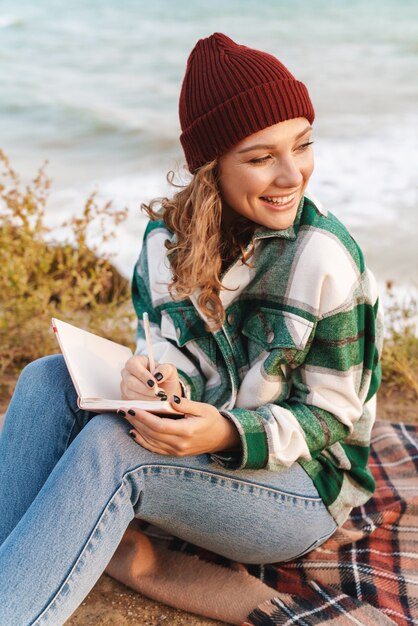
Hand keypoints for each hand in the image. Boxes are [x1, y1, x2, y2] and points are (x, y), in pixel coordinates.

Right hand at [120, 355, 181, 401]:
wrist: (166, 392)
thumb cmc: (165, 378)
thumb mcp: (170, 370)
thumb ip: (165, 369)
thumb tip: (157, 375)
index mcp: (136, 362)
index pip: (132, 365)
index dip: (142, 375)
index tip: (154, 384)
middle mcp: (127, 373)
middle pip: (130, 382)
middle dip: (145, 390)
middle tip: (159, 394)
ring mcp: (125, 387)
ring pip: (130, 394)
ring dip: (146, 398)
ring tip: (159, 399)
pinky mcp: (126, 399)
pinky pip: (131, 403)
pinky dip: (143, 405)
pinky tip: (154, 404)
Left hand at [122, 396, 240, 455]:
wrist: (222, 438)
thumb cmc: (212, 420)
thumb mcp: (203, 408)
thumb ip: (185, 404)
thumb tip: (170, 399)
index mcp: (187, 432)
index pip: (159, 426)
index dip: (144, 418)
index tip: (132, 408)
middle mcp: (179, 444)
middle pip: (152, 434)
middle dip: (136, 421)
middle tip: (123, 410)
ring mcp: (176, 451)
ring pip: (151, 442)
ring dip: (136, 429)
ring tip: (126, 417)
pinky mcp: (174, 453)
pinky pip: (154, 449)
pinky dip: (142, 441)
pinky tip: (133, 432)